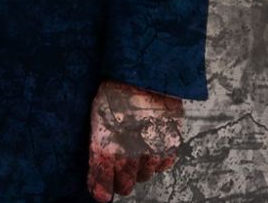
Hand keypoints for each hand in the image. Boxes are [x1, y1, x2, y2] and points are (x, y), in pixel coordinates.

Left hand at [87, 80, 182, 199]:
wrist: (144, 75)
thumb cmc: (115, 92)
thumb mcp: (97, 117)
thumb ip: (98, 145)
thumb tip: (100, 162)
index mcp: (106, 150)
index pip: (102, 184)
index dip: (101, 189)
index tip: (101, 193)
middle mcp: (129, 157)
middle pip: (125, 186)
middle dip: (121, 179)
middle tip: (120, 166)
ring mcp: (151, 153)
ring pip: (145, 175)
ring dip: (139, 167)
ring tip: (137, 146)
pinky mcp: (170, 147)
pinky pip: (163, 164)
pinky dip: (157, 158)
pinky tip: (151, 143)